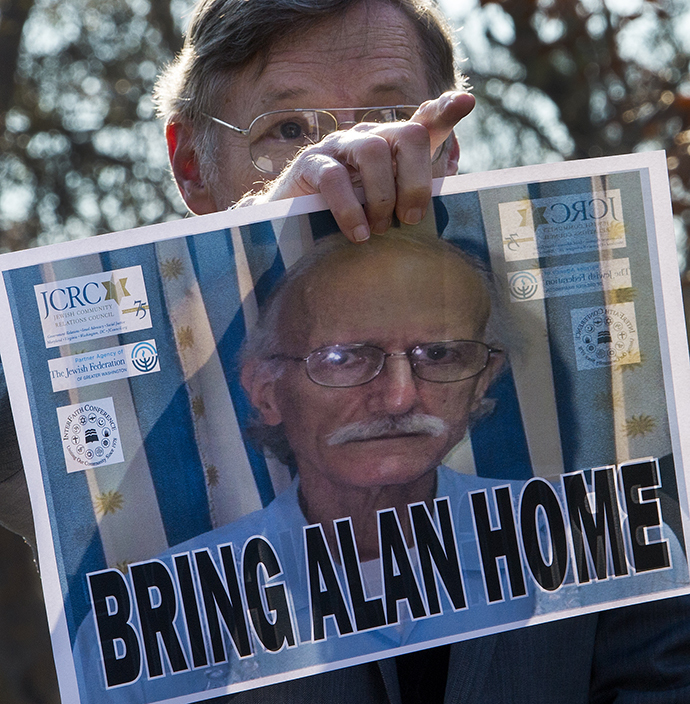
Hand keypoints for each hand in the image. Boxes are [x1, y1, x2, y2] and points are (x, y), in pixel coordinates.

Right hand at [245, 91, 475, 242]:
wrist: (295, 225)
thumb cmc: (350, 216)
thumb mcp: (387, 208)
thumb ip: (416, 196)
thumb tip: (447, 184)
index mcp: (392, 147)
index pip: (423, 122)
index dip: (443, 112)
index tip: (464, 104)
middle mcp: (369, 138)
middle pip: (407, 136)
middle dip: (416, 180)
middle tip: (410, 218)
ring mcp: (338, 147)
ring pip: (372, 151)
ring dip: (382, 196)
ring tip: (380, 229)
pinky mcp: (310, 164)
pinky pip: (334, 179)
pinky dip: (350, 210)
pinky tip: (358, 233)